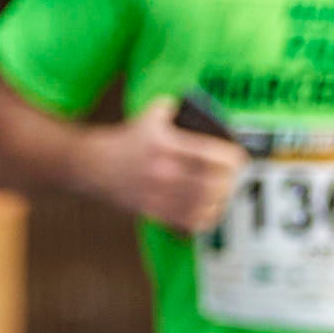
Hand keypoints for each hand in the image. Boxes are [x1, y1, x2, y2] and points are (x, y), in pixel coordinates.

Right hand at [95, 97, 246, 234]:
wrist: (93, 164)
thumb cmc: (129, 138)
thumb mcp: (154, 113)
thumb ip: (183, 110)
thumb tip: (215, 124)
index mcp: (164, 144)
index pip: (210, 155)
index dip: (232, 159)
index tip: (240, 158)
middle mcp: (162, 171)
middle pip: (211, 183)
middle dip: (231, 180)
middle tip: (236, 175)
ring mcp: (157, 194)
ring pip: (203, 204)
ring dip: (222, 199)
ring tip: (227, 191)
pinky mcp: (153, 211)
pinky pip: (189, 222)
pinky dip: (207, 218)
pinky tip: (212, 209)